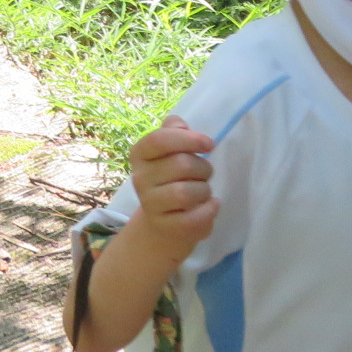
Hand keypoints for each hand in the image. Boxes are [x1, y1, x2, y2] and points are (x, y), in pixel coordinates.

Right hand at [126, 115, 217, 257]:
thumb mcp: (171, 152)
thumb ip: (174, 131)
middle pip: (181, 165)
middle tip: (205, 174)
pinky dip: (209, 211)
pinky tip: (211, 206)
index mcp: (140, 154)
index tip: (209, 145)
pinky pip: (193, 218)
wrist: (164, 220)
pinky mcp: (164, 226)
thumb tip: (180, 125)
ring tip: (204, 192)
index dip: (189, 139)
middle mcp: (139, 178)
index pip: (160, 140)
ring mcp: (149, 204)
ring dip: (205, 190)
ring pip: (186, 193)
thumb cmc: (172, 178)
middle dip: (203, 168)